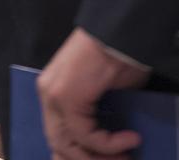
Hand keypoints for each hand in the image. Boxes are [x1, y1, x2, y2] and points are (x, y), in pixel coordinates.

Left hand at [38, 28, 147, 158]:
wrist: (120, 30)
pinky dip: (110, 144)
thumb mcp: (104, 92)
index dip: (78, 155)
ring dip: (101, 156)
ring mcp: (54, 96)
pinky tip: (130, 139)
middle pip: (60, 144)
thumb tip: (107, 144)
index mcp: (53, 91)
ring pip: (70, 145)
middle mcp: (48, 94)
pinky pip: (87, 136)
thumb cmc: (117, 54)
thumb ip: (98, 115)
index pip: (57, 135)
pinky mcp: (67, 98)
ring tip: (126, 157)